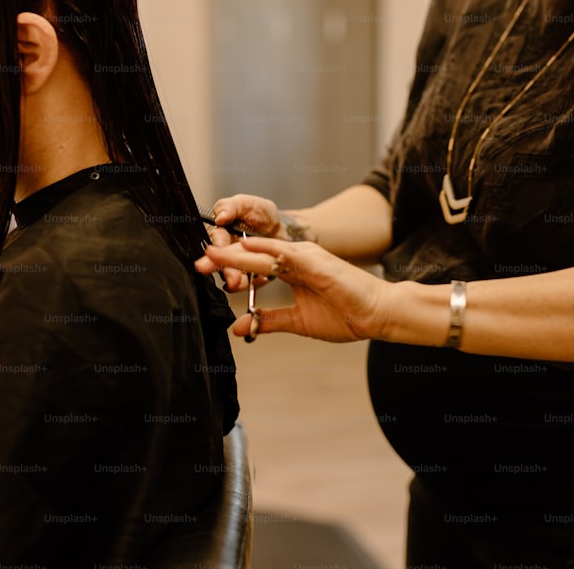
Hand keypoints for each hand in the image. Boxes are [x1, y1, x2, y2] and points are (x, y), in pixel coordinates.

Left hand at [195, 237, 392, 342]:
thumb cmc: (345, 314)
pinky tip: (248, 246)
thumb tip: (239, 327)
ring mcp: (307, 258)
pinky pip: (288, 254)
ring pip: (265, 252)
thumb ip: (269, 320)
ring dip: (238, 253)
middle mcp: (297, 258)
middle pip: (253, 254)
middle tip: (197, 260)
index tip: (202, 269)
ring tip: (212, 252)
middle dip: (225, 257)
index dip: (228, 266)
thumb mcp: (298, 321)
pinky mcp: (318, 263)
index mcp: (292, 269)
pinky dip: (267, 249)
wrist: (376, 315)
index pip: (254, 264)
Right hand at [204, 194, 283, 291]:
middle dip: (224, 270)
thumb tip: (220, 217)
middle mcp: (227, 251)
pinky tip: (259, 281)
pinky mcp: (252, 276)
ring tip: (237, 283)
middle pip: (223, 263)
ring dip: (235, 281)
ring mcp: (239, 265)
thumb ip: (231, 207)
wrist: (282, 229)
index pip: (216, 241)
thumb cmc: (261, 214)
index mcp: (222, 232)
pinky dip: (253, 284)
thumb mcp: (247, 204)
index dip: (216, 248)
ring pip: (234, 276)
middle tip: (229, 277)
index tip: (214, 253)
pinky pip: (250, 284)